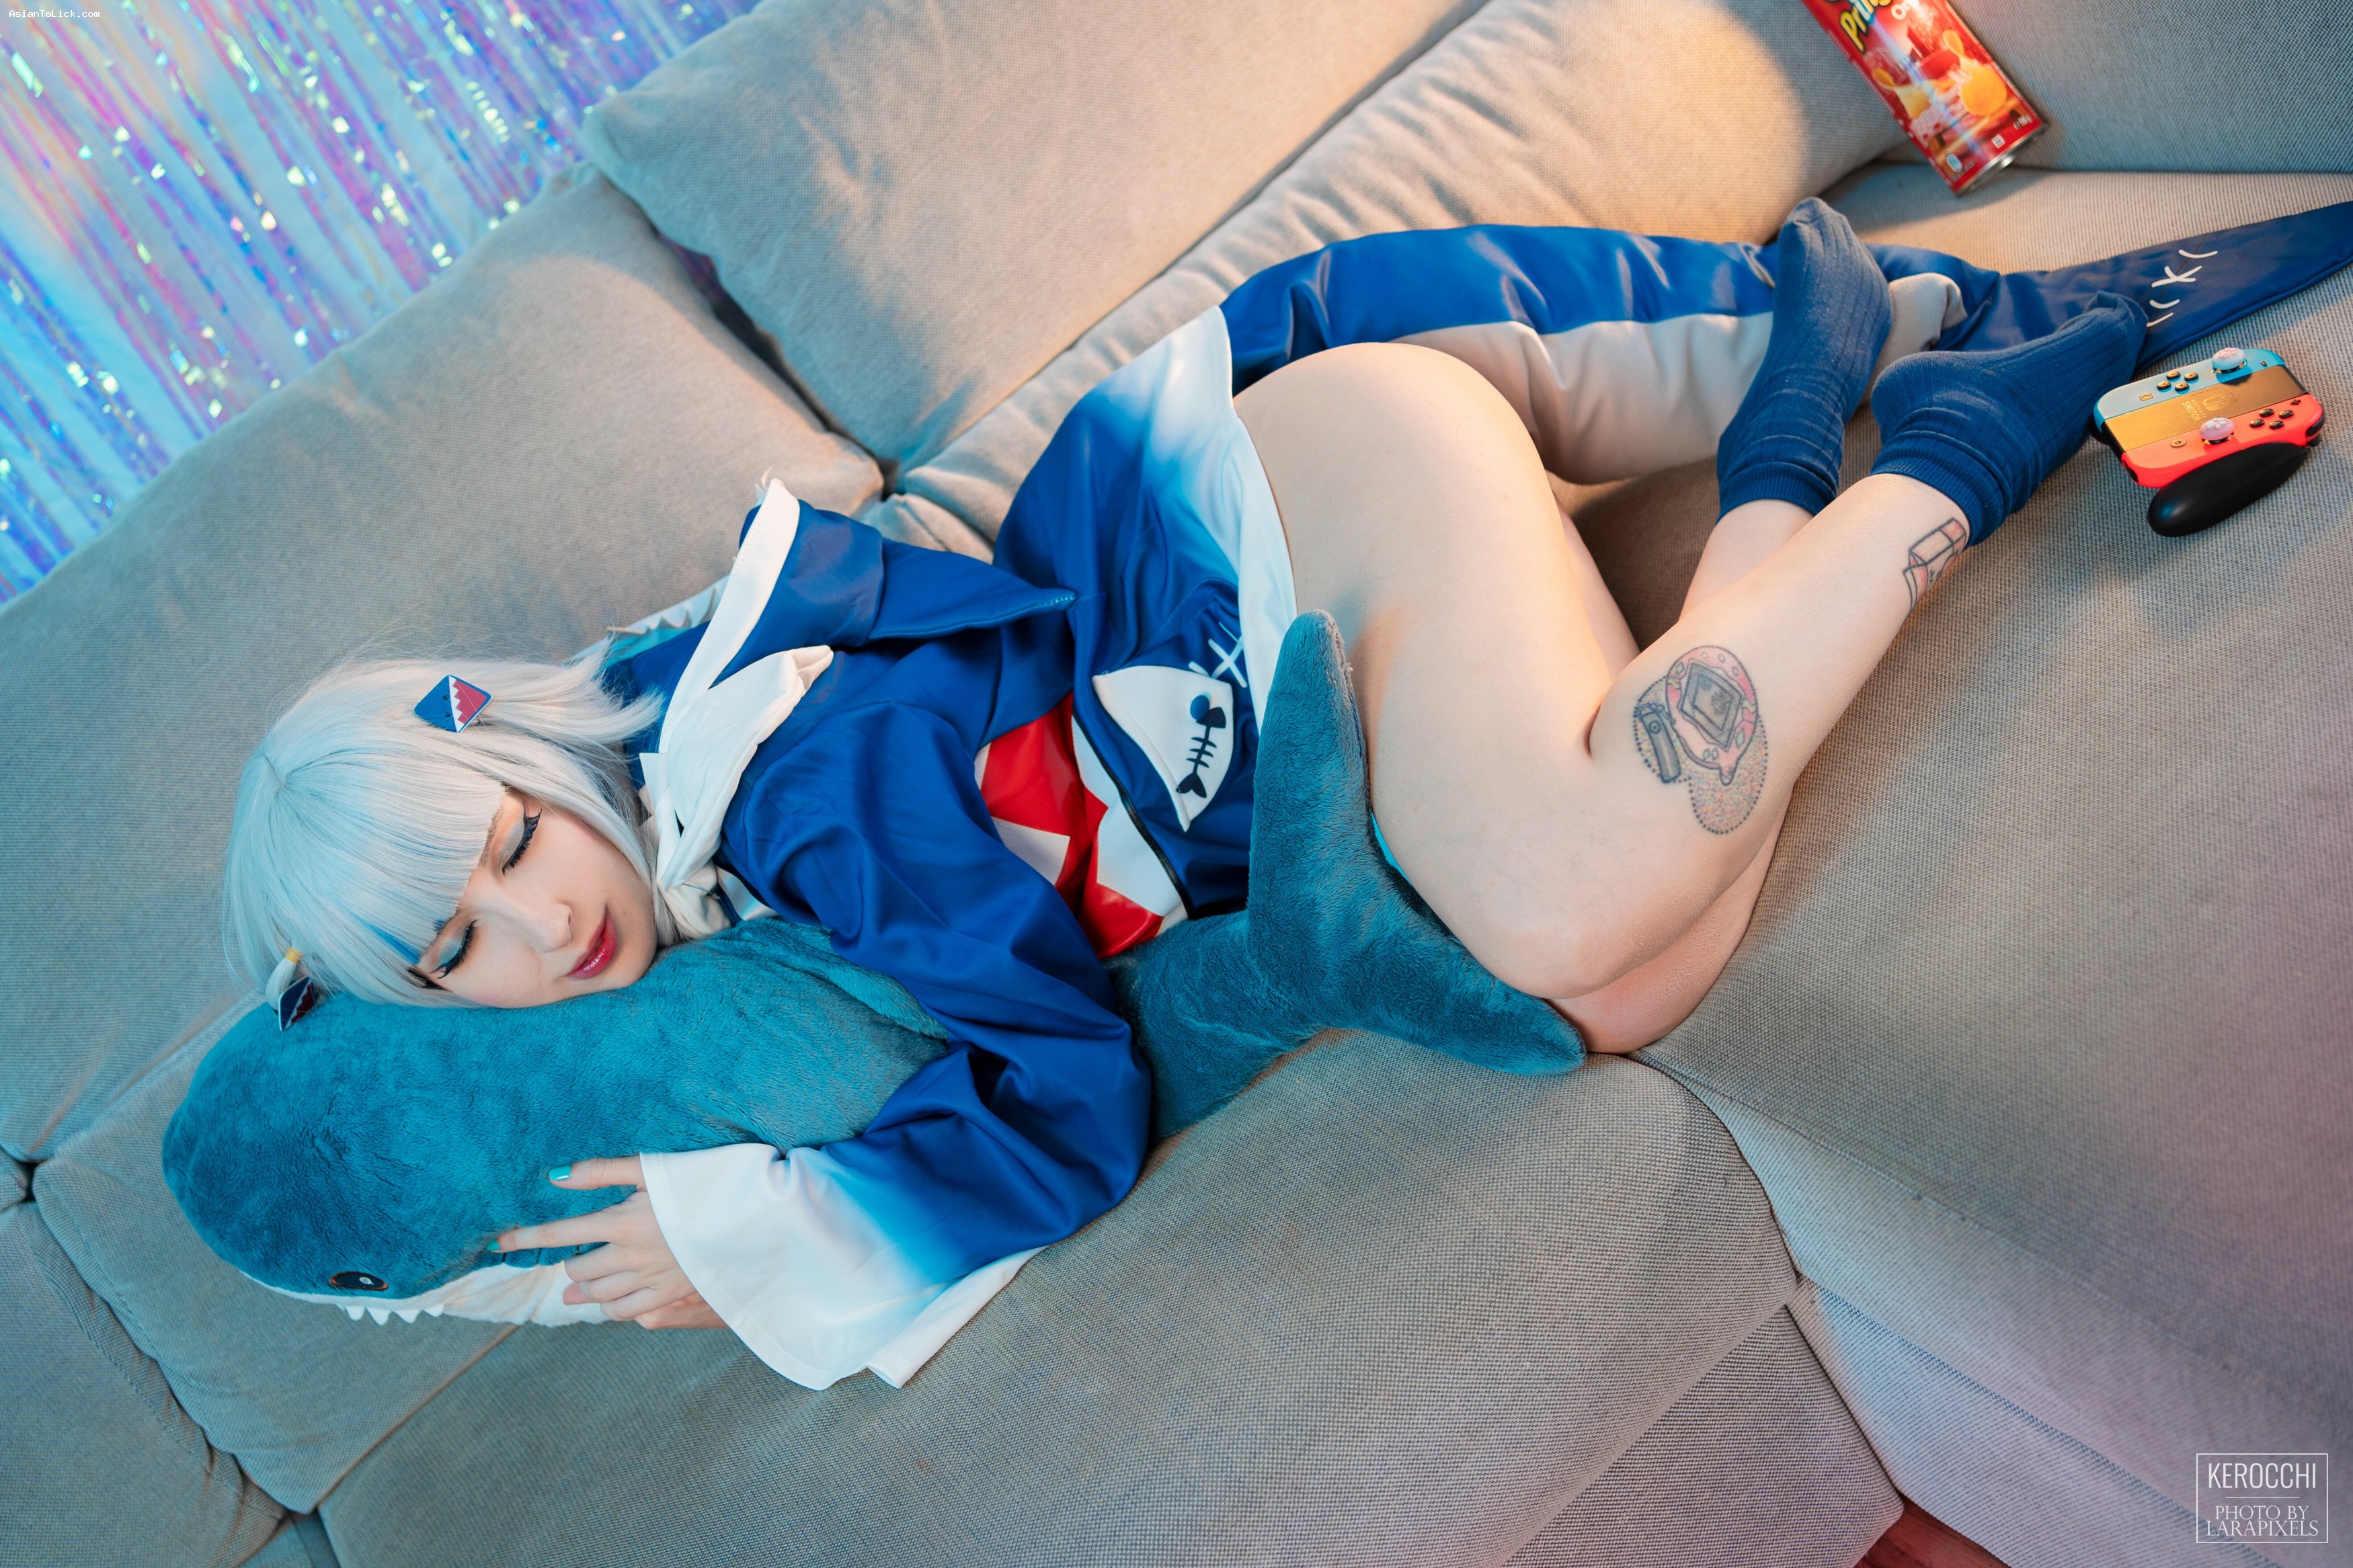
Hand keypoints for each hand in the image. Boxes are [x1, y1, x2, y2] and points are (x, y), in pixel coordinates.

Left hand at [496, 1156, 726, 1329]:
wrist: (756, 1218)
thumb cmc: (705, 1183)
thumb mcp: (654, 1168)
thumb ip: (603, 1171)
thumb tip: (556, 1175)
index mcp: (623, 1222)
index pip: (559, 1234)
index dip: (526, 1238)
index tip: (500, 1242)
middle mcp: (631, 1256)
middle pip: (579, 1270)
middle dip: (566, 1264)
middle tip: (563, 1259)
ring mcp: (651, 1280)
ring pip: (600, 1295)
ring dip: (583, 1289)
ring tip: (574, 1287)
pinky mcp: (671, 1294)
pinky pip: (628, 1312)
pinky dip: (611, 1308)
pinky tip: (608, 1301)